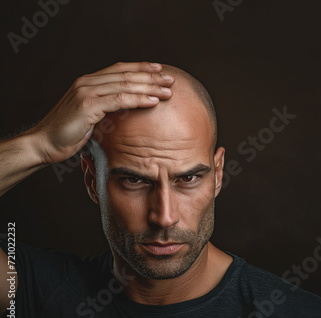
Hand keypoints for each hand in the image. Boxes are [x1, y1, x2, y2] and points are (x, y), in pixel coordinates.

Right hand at [28, 62, 173, 163]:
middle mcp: (88, 82)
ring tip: (168, 91)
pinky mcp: (87, 105)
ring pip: (126, 85)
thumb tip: (128, 108)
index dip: (142, 68)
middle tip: (171, 79)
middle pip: (126, 74)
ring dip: (150, 87)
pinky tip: (153, 101)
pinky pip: (119, 100)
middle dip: (152, 76)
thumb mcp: (91, 115)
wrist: (45, 143)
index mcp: (89, 82)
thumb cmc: (69, 133)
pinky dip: (138, 99)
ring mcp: (87, 92)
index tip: (160, 70)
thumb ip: (106, 106)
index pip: (120, 69)